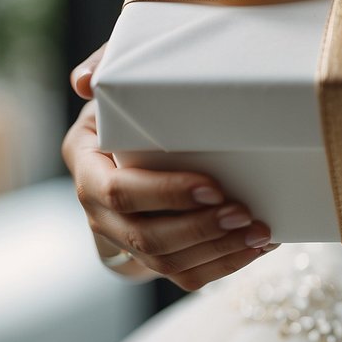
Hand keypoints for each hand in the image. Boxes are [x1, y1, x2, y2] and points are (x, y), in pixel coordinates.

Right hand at [63, 44, 274, 289]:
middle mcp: (97, 206)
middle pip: (144, 235)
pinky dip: (222, 266)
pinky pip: (183, 273)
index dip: (165, 194)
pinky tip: (256, 248)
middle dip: (199, 229)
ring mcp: (122, 233)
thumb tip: (83, 82)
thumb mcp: (117, 73)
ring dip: (217, 252)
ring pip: (165, 262)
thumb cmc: (130, 95)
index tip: (213, 186)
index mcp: (85, 162)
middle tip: (245, 214)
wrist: (132, 129)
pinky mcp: (150, 251)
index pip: (118, 191)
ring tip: (259, 234)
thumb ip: (104, 67)